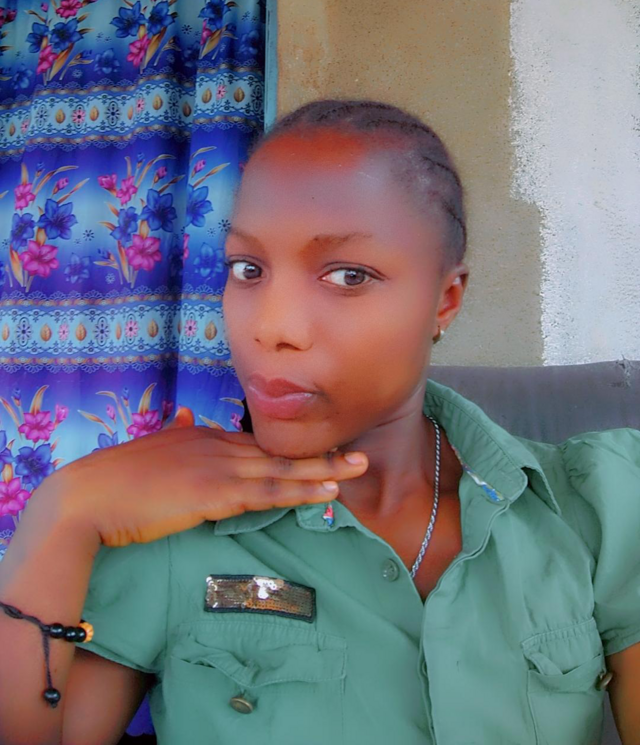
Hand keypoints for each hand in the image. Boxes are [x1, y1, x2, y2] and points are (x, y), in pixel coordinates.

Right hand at [43, 410, 367, 547]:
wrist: (89, 496)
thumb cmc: (113, 479)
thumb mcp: (149, 447)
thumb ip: (172, 432)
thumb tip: (183, 415)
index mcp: (201, 436)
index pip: (255, 443)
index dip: (289, 451)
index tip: (320, 454)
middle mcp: (216, 445)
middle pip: (278, 450)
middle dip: (320, 454)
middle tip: (359, 454)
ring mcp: (218, 467)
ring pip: (282, 469)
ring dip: (322, 470)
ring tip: (357, 469)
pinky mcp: (216, 492)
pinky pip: (269, 492)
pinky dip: (301, 490)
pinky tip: (327, 492)